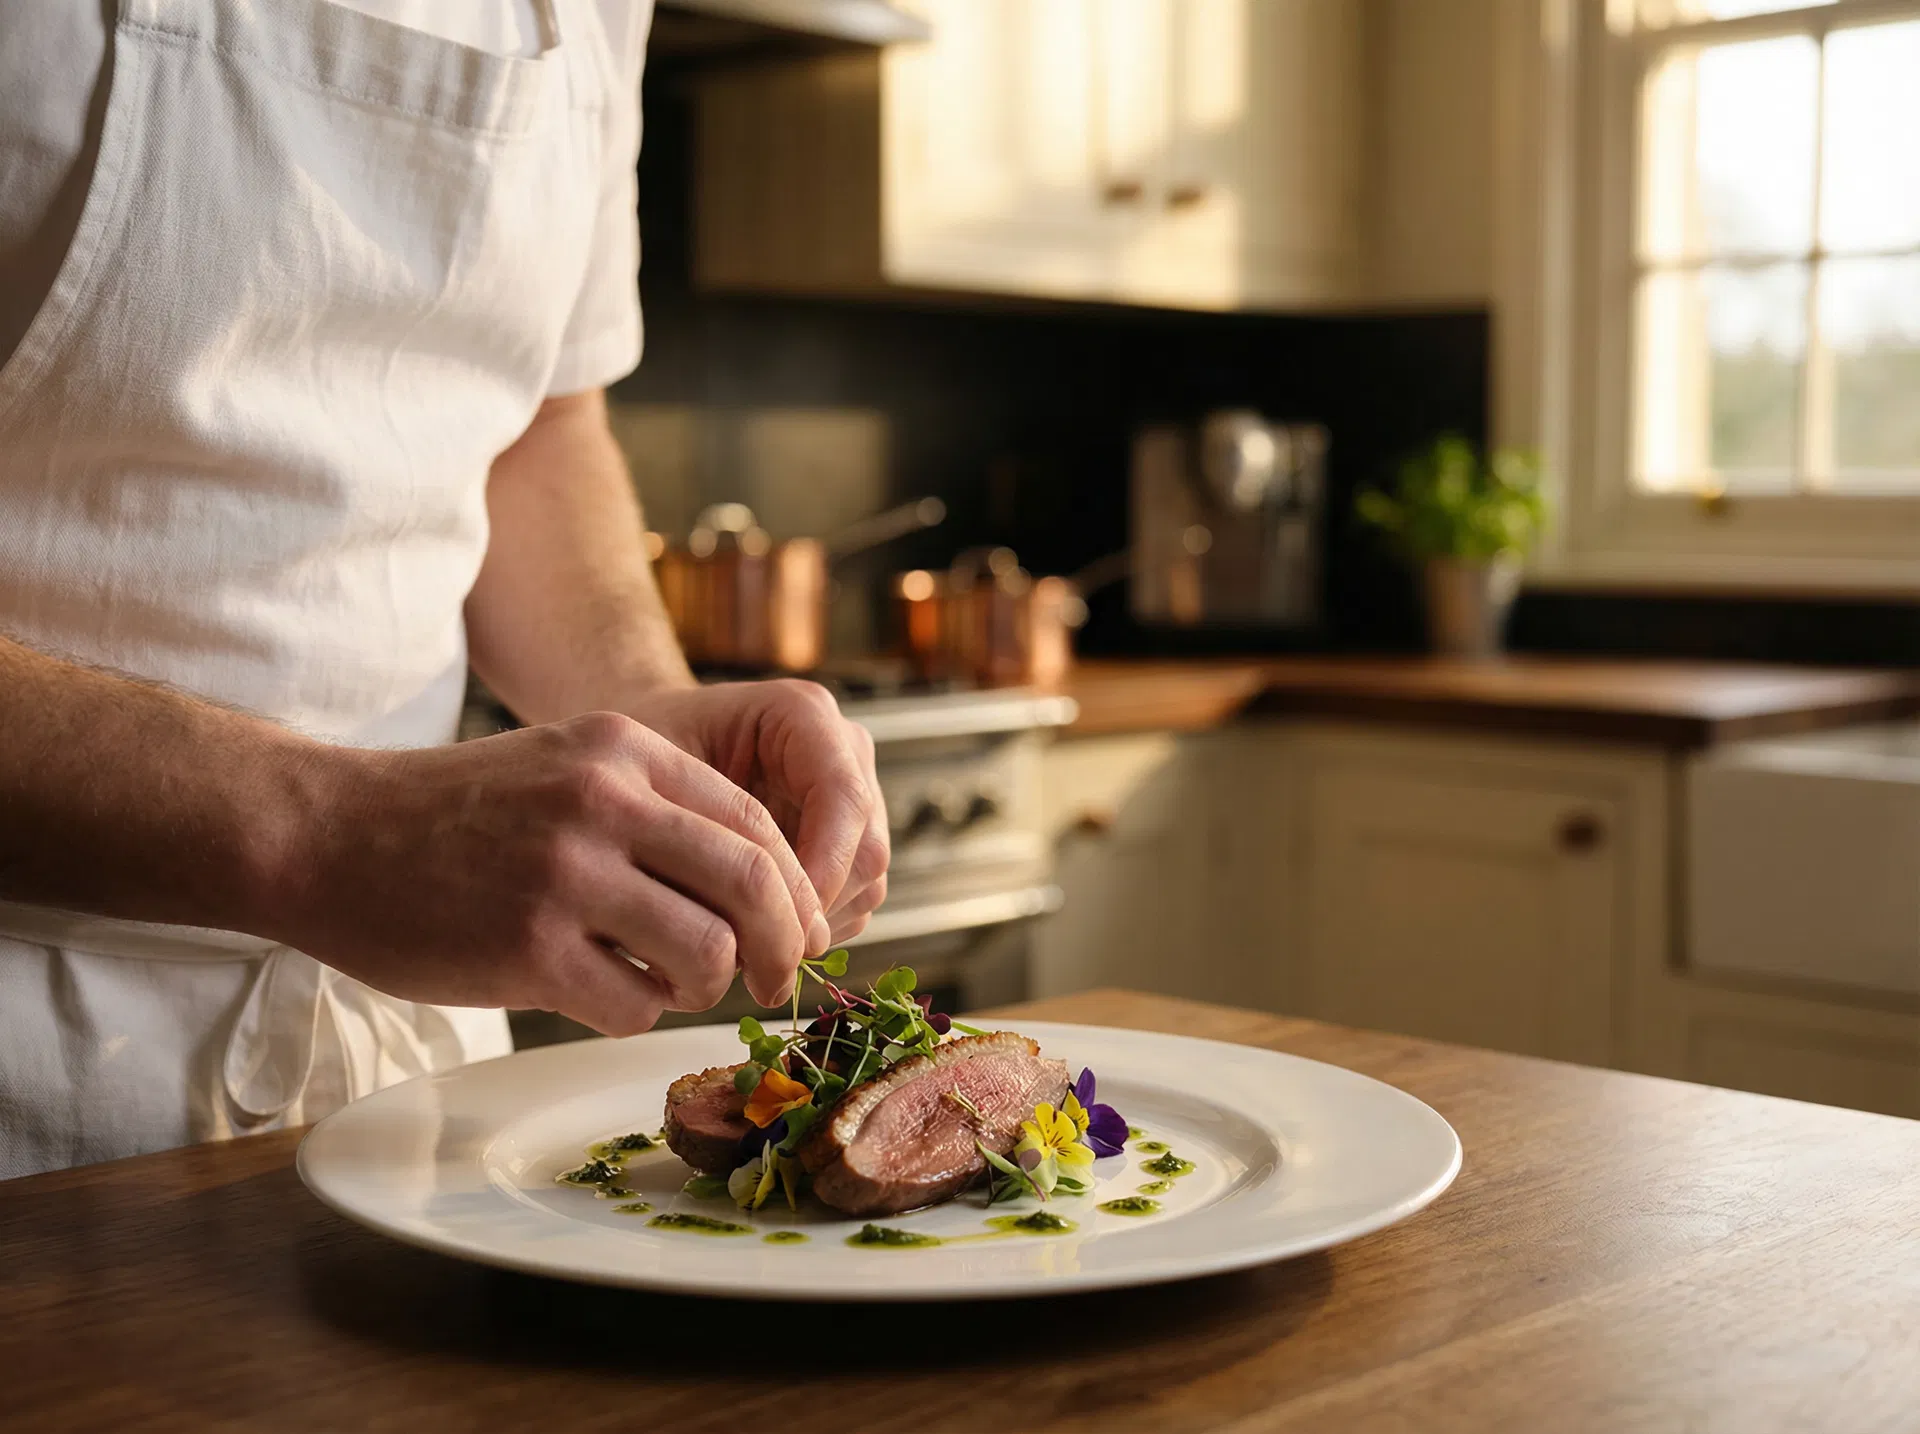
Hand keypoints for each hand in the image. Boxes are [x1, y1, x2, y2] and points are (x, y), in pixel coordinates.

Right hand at [276, 713, 830, 1035]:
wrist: (325, 833)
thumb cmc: (453, 812)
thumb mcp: (566, 765)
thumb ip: (658, 806)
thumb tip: (762, 884)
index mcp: (624, 750)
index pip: (755, 823)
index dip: (796, 888)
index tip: (803, 930)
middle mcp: (604, 802)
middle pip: (752, 886)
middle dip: (783, 946)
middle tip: (776, 981)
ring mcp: (566, 876)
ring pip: (705, 952)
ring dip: (703, 985)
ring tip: (666, 981)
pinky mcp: (528, 949)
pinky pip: (635, 1003)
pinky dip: (637, 1012)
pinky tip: (601, 994)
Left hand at [625, 680, 889, 944]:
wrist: (633, 767)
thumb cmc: (633, 763)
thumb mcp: (651, 785)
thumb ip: (705, 836)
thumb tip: (756, 920)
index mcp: (802, 715)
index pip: (844, 798)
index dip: (822, 869)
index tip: (773, 923)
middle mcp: (841, 752)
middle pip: (866, 848)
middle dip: (814, 909)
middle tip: (752, 955)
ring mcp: (850, 799)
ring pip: (866, 883)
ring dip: (812, 925)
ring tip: (741, 945)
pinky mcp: (846, 843)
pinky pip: (853, 902)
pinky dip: (810, 929)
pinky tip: (753, 934)